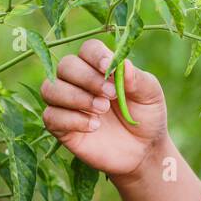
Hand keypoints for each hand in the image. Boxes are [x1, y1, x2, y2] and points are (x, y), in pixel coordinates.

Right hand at [40, 39, 167, 180]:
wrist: (143, 151)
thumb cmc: (146, 116)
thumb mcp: (150, 94)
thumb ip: (137, 78)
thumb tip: (123, 64)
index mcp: (100, 67)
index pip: (88, 49)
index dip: (95, 56)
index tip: (109, 68)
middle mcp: (79, 81)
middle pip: (66, 66)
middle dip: (87, 78)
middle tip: (110, 95)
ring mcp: (67, 104)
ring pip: (50, 89)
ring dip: (75, 97)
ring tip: (102, 109)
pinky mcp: (61, 127)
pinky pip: (50, 116)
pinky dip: (71, 119)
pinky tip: (94, 126)